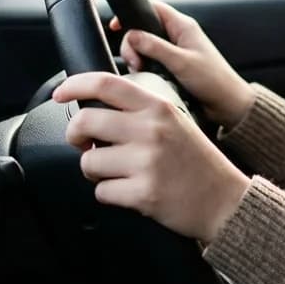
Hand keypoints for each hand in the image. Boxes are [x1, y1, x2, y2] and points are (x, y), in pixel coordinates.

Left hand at [52, 72, 250, 242]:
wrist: (224, 200)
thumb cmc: (196, 161)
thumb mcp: (175, 121)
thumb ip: (140, 112)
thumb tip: (94, 111)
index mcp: (158, 107)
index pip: (106, 84)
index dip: (75, 84)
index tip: (60, 93)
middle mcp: (151, 130)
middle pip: (85, 121)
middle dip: (75, 136)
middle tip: (84, 144)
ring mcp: (146, 162)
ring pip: (88, 162)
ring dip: (96, 171)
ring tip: (119, 173)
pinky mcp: (143, 193)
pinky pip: (101, 192)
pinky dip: (110, 195)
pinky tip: (130, 192)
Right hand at [110, 1, 256, 127]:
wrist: (227, 104)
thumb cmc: (214, 81)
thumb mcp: (181, 62)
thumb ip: (155, 47)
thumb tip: (132, 35)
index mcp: (183, 26)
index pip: (152, 8)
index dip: (133, 13)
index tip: (117, 26)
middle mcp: (177, 36)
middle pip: (143, 29)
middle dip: (133, 45)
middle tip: (136, 63)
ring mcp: (174, 51)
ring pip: (144, 47)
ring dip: (138, 59)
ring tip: (142, 72)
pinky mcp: (172, 66)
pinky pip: (150, 62)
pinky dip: (145, 69)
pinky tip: (147, 79)